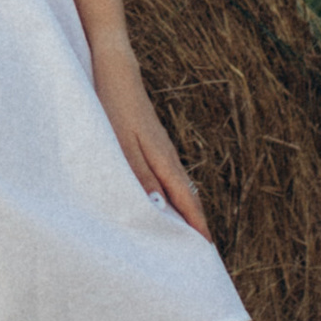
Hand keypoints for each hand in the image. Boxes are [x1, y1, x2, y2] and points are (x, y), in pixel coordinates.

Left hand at [90, 41, 210, 236]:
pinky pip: (167, 176)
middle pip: (187, 196)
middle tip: (200, 250)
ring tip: (185, 233)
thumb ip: (138, 175)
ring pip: (178, 186)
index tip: (207, 250)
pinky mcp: (150, 142)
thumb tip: (158, 208)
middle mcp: (167, 155)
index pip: (187, 200)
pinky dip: (171, 194)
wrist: (114, 69)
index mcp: (163, 159)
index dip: (197, 225)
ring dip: (184, 209)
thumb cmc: (113, 106)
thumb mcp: (121, 145)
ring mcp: (160, 147)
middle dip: (195, 222)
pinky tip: (163, 200)